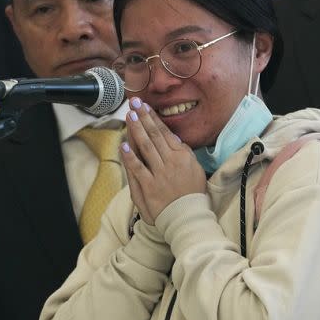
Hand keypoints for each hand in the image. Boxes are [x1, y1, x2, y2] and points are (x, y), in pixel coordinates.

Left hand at [121, 98, 205, 223]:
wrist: (187, 217)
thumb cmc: (192, 193)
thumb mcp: (195, 169)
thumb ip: (184, 152)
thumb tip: (172, 137)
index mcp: (182, 156)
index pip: (165, 133)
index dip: (153, 118)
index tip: (144, 107)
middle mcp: (170, 162)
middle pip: (154, 136)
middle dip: (142, 117)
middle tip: (134, 103)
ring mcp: (158, 174)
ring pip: (145, 147)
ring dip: (136, 130)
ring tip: (129, 116)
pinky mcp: (148, 187)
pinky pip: (137, 168)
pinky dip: (130, 156)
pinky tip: (123, 144)